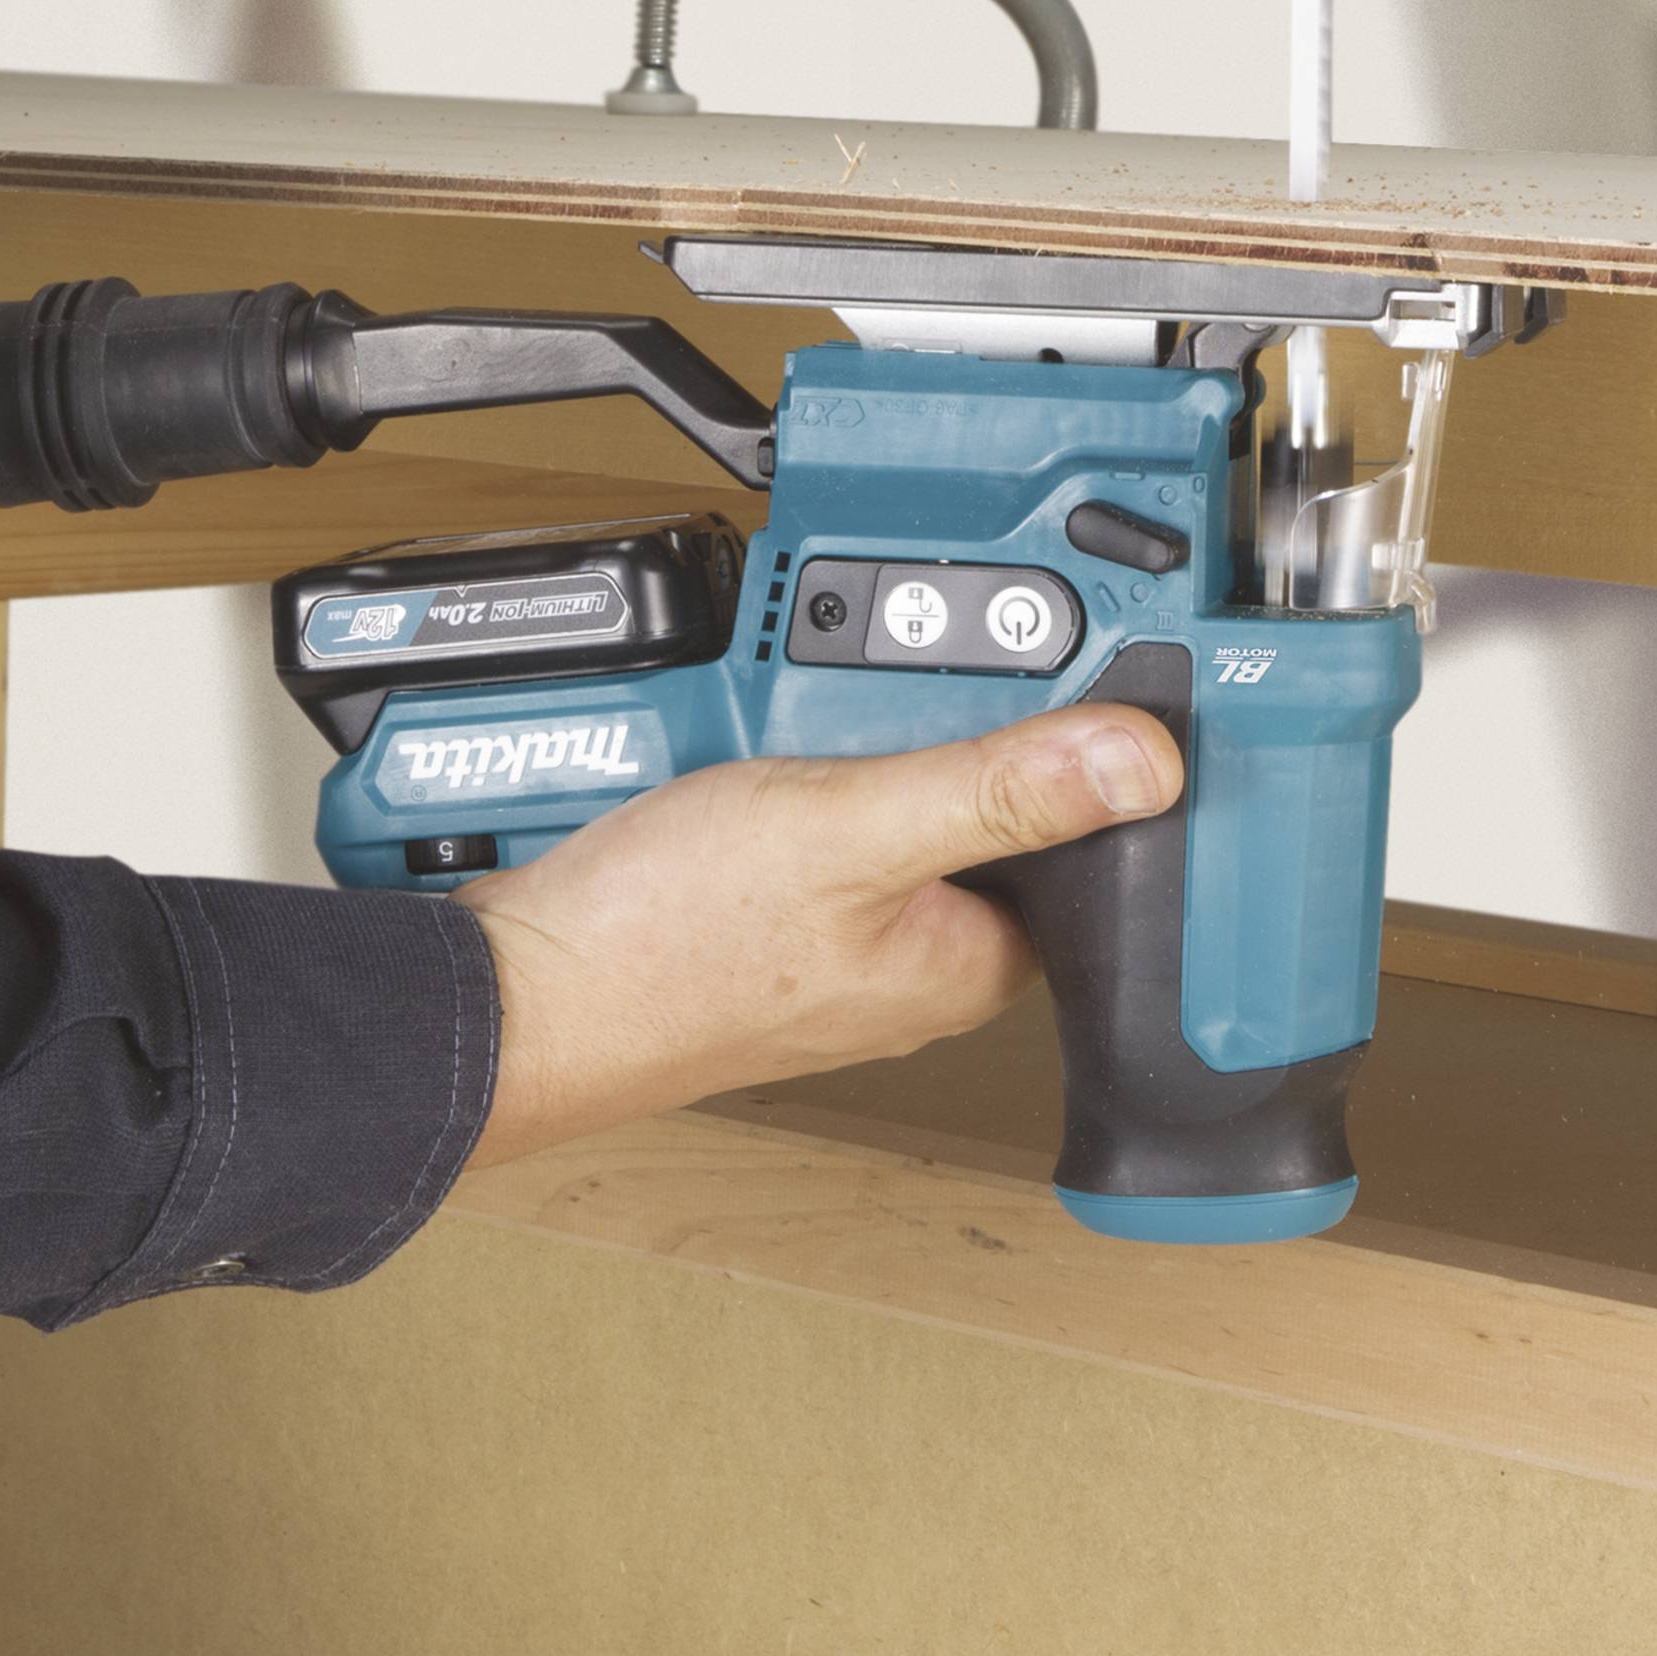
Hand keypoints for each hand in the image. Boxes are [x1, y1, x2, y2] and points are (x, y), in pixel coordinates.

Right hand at [454, 705, 1182, 1165]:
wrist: (512, 996)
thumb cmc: (664, 946)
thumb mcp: (847, 832)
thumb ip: (995, 791)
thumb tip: (1144, 765)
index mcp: (968, 963)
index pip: (1075, 844)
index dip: (1072, 747)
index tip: (1060, 659)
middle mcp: (908, 961)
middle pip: (969, 807)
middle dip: (932, 723)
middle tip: (884, 676)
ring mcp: (825, 937)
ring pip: (877, 802)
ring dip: (843, 734)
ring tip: (798, 709)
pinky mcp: (752, 913)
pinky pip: (799, 818)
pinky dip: (778, 764)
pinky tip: (739, 739)